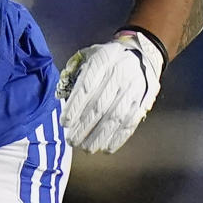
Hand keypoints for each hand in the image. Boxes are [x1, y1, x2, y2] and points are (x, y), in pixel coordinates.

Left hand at [57, 29, 164, 153]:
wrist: (141, 54)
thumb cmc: (107, 59)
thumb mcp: (89, 56)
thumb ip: (73, 73)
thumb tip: (60, 96)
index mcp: (103, 60)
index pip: (86, 87)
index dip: (75, 107)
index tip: (65, 123)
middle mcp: (119, 74)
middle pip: (99, 106)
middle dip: (84, 127)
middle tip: (72, 141)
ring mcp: (133, 89)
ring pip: (115, 117)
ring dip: (100, 136)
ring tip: (87, 148)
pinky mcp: (142, 101)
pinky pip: (130, 122)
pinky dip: (118, 138)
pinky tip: (107, 148)